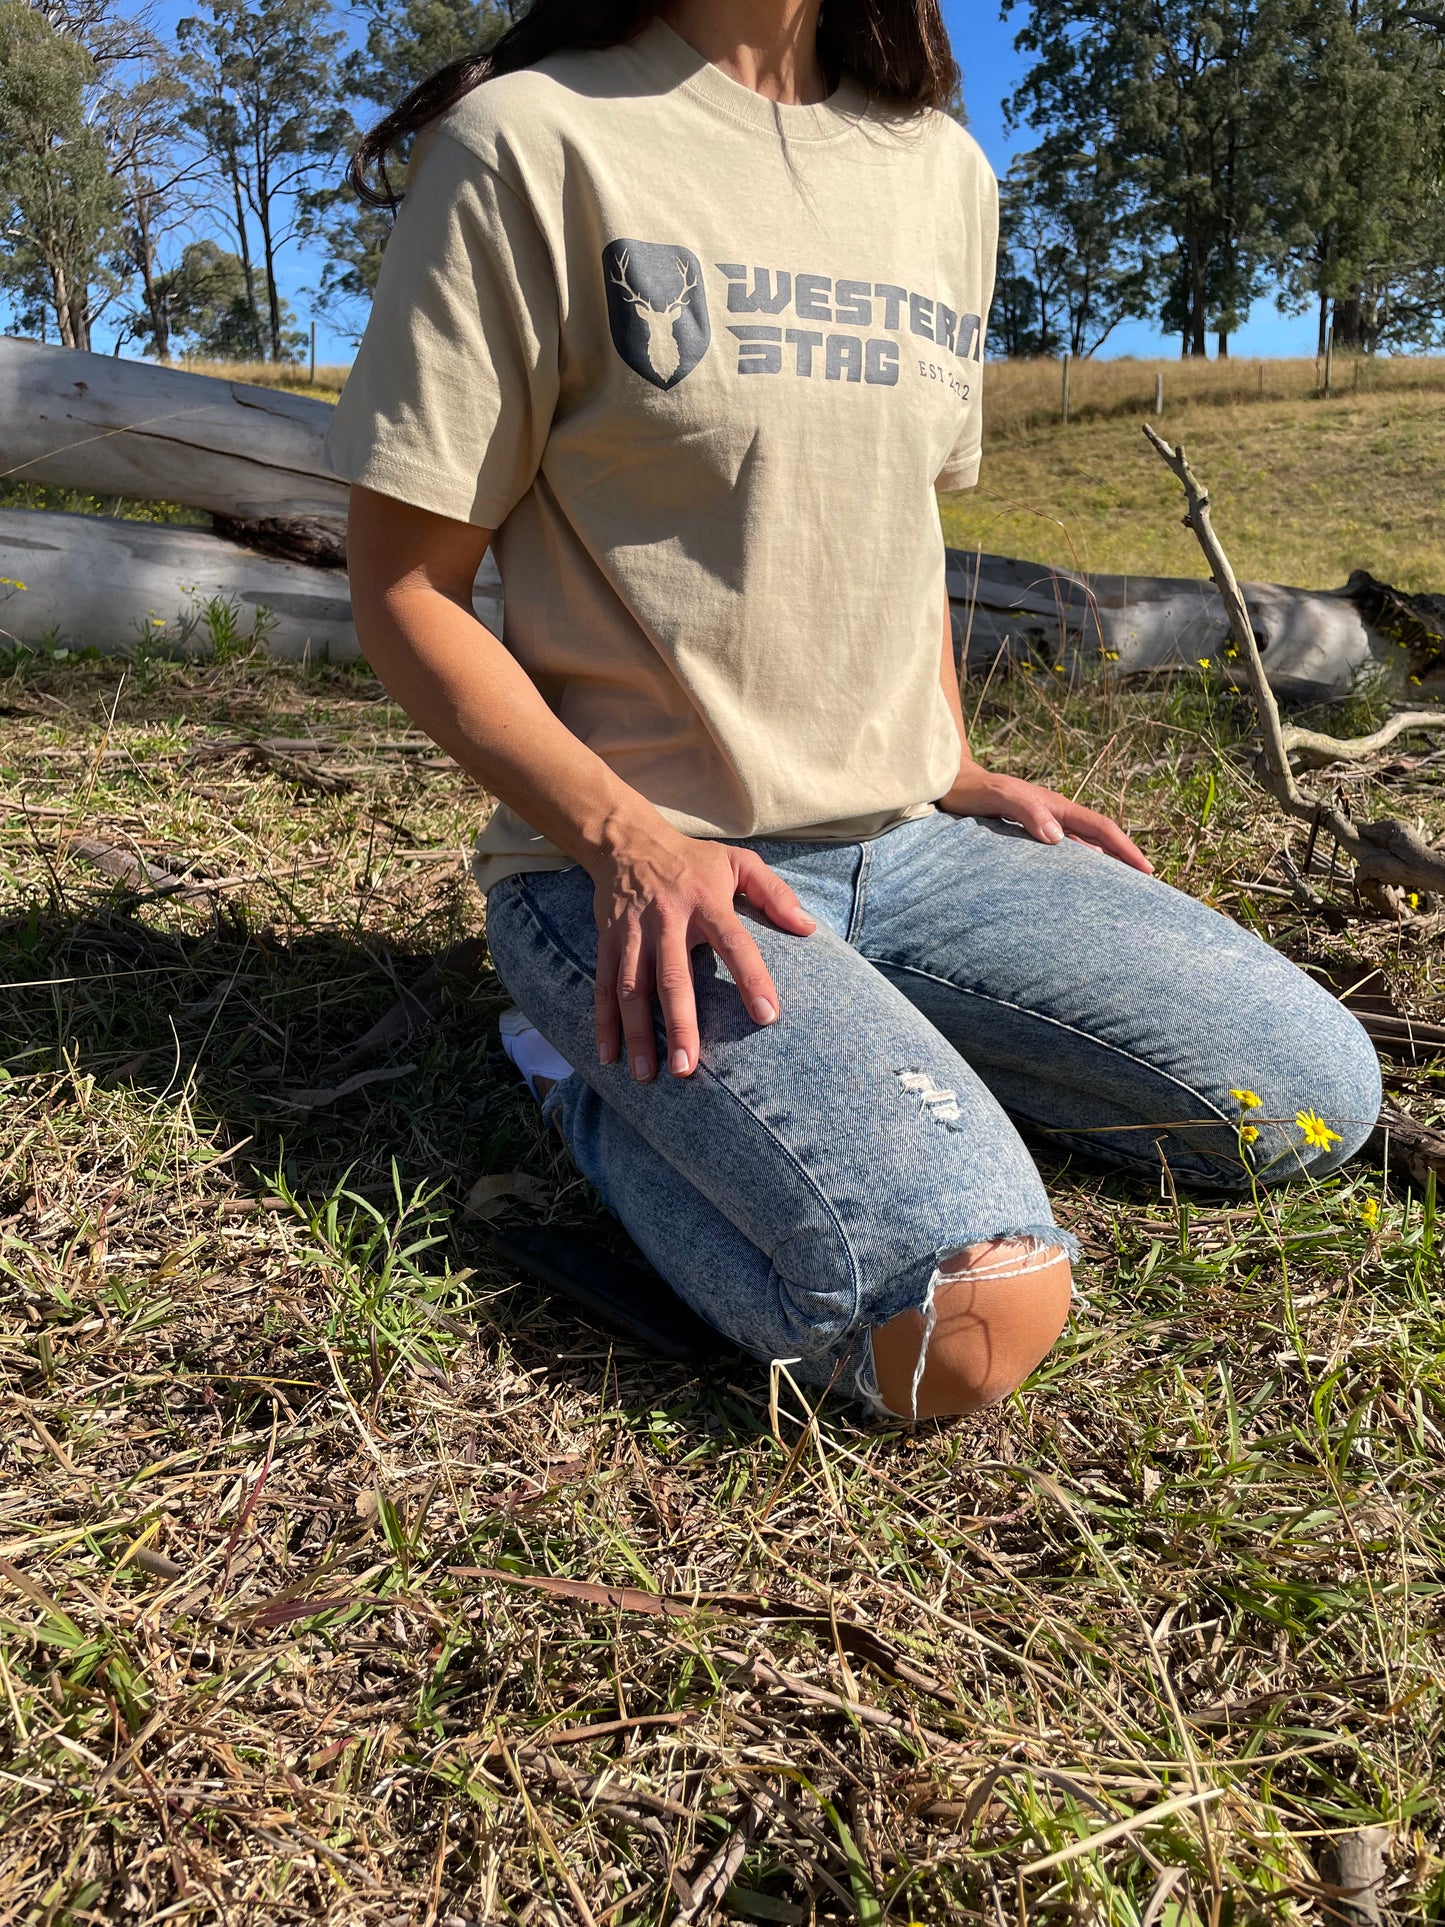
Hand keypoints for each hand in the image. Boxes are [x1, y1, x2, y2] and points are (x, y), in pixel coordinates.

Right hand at [586, 817, 816, 1081]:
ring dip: (638, 1033)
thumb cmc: (693, 861)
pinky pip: (604, 986)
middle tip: (688, 1069)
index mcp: (706, 902)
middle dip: (680, 1025)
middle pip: (674, 978)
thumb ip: (775, 893)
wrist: (627, 842)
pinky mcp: (607, 942)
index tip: (767, 1017)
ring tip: (645, 1075)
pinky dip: (604, 1022)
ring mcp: (633, 933)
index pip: (735, 944)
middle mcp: (667, 920)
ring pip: (633, 989)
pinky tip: (609, 1056)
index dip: (751, 978)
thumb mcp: (739, 862)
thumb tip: (808, 928)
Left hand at [938, 761, 1152, 872]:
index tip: (1146, 870)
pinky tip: (1082, 884)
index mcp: (1055, 806)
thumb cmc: (973, 791)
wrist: (952, 783)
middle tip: (1148, 884)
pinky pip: (1066, 853)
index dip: (1124, 848)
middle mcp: (1056, 815)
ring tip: (1123, 889)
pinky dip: (1082, 866)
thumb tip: (1058, 839)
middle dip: (1125, 858)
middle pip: (1100, 838)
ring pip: (1086, 846)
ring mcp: (1046, 825)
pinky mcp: (1032, 835)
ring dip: (1106, 864)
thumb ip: (1026, 810)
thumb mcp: (999, 796)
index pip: (1100, 828)